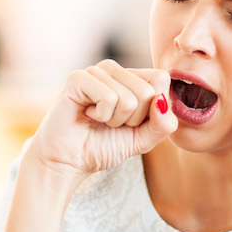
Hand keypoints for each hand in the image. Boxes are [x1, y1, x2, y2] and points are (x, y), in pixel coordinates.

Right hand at [28, 59, 177, 182]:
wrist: (69, 161)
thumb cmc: (104, 146)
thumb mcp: (143, 139)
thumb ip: (163, 124)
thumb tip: (162, 102)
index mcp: (132, 78)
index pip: (161, 79)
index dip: (152, 110)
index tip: (132, 122)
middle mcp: (115, 70)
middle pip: (148, 91)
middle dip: (134, 119)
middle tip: (111, 123)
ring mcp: (96, 71)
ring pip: (130, 97)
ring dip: (116, 120)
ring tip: (98, 120)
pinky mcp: (78, 78)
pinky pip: (110, 97)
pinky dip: (102, 116)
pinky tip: (87, 115)